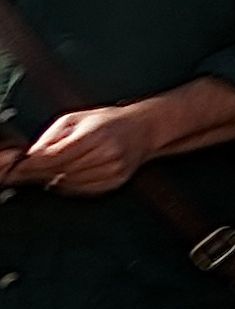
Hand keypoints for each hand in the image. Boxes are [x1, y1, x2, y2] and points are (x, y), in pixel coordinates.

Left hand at [6, 98, 179, 196]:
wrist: (143, 129)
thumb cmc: (107, 121)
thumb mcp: (75, 119)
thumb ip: (50, 137)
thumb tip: (29, 156)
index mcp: (95, 134)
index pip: (54, 156)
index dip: (31, 165)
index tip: (16, 168)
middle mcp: (107, 153)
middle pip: (60, 171)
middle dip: (39, 173)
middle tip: (26, 172)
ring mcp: (113, 170)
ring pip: (70, 183)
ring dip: (54, 179)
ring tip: (49, 171)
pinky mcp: (116, 181)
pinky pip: (84, 190)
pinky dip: (70, 185)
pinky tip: (66, 176)